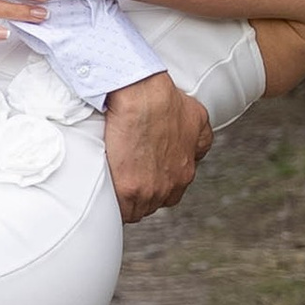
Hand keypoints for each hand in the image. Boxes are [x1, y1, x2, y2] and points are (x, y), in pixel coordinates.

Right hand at [101, 72, 213, 225]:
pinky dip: (113, 203)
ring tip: (113, 186)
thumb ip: (198, 140)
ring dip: (126, 200)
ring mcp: (151, 189)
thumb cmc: (163, 99)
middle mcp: (171, 184)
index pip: (170, 192)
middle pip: (153, 202)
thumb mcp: (196, 118)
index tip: (144, 177)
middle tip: (125, 178)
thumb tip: (196, 149)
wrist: (141, 94)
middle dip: (141, 193)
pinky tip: (106, 193)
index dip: (155, 185)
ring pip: (136, 209)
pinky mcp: (128, 190)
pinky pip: (120, 210)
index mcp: (185, 171)